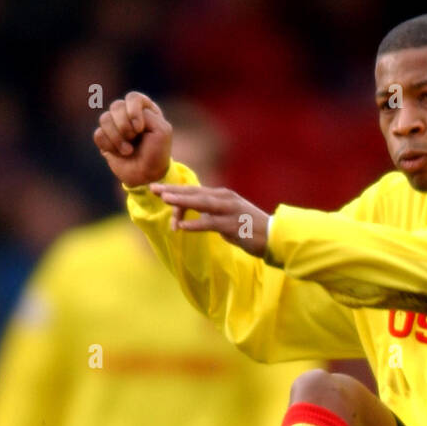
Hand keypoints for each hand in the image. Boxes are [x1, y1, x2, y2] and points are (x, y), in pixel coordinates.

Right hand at [93, 92, 172, 187]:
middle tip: (134, 139)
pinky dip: (109, 146)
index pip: (133, 98)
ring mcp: (114, 126)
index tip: (140, 128)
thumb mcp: (162, 131)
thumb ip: (148, 116)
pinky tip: (119, 153)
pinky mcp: (105, 139)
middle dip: (124, 126)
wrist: (147, 175)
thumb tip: (126, 115)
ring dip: (117, 137)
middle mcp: (128, 114)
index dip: (133, 111)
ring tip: (128, 151)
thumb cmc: (157, 153)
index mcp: (144, 109)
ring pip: (104, 119)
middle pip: (116, 106)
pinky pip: (98, 134)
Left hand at [148, 183, 268, 256]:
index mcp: (221, 196)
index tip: (157, 191)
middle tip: (152, 188)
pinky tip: (182, 228)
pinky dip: (196, 225)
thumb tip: (195, 218)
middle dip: (173, 191)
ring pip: (201, 204)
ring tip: (164, 200)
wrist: (273, 237)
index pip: (194, 192)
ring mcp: (229, 211)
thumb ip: (211, 215)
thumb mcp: (226, 218)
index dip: (175, 191)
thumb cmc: (249, 229)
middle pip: (194, 193)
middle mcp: (224, 199)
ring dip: (182, 201)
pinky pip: (211, 224)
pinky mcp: (232, 226)